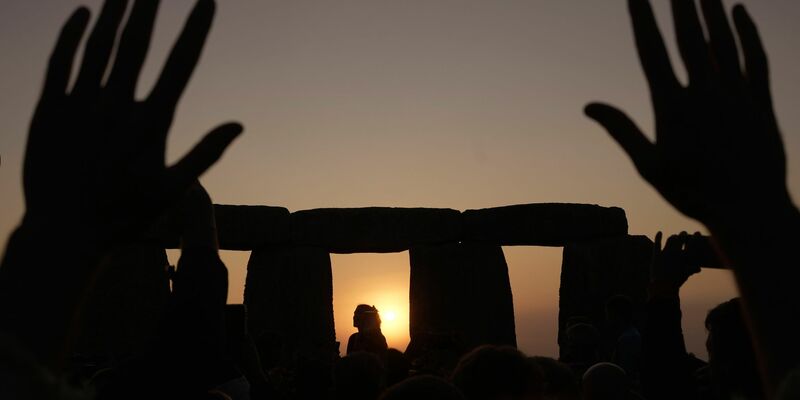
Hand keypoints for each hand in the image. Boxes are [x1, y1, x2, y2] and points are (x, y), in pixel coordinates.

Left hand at [23, 0, 240, 246]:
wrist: (63, 232)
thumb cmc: (125, 214)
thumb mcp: (173, 190)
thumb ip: (206, 153)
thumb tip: (239, 124)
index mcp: (150, 124)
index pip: (180, 65)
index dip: (195, 30)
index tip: (207, 1)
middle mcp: (115, 107)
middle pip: (136, 44)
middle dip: (149, 8)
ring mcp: (79, 107)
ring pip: (98, 46)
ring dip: (113, 13)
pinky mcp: (48, 111)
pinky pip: (60, 62)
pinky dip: (71, 35)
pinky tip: (82, 13)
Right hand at [585, 0, 787, 224]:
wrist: (749, 208)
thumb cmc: (693, 192)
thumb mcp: (649, 166)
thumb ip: (621, 130)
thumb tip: (589, 106)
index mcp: (673, 107)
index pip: (652, 52)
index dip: (642, 20)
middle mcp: (705, 93)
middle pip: (690, 37)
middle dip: (680, 5)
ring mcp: (737, 95)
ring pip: (723, 41)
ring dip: (712, 10)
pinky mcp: (761, 101)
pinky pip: (755, 57)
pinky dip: (747, 32)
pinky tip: (740, 12)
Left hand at [649, 231, 701, 296]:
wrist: (663, 286)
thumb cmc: (677, 281)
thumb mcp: (686, 274)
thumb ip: (692, 269)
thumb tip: (699, 268)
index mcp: (684, 257)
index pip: (692, 244)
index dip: (695, 237)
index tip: (697, 232)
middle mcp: (675, 252)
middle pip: (680, 239)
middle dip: (683, 234)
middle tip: (684, 233)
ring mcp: (665, 252)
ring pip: (670, 240)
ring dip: (673, 237)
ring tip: (674, 237)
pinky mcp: (656, 255)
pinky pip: (657, 243)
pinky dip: (658, 237)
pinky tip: (659, 232)